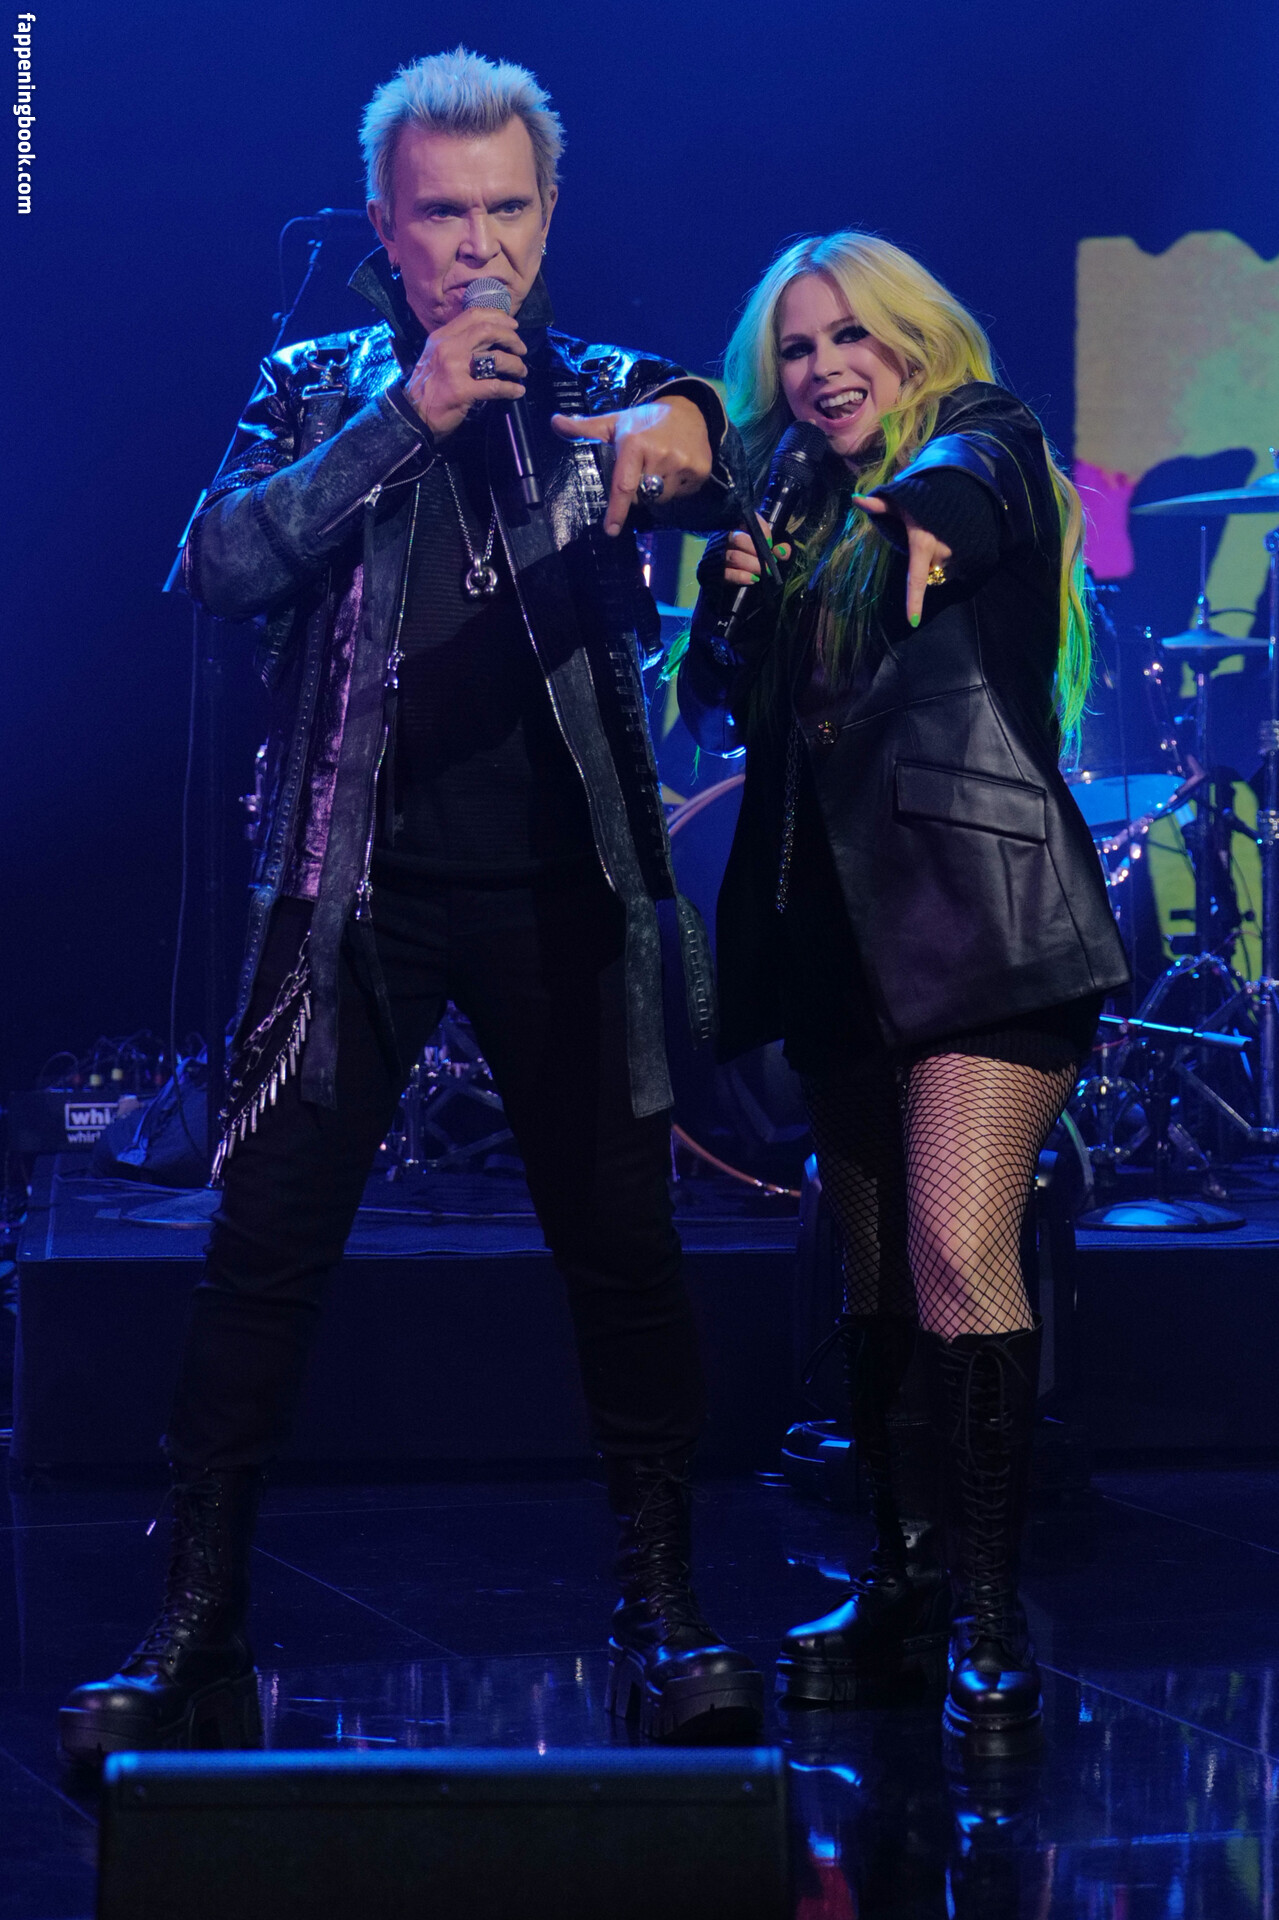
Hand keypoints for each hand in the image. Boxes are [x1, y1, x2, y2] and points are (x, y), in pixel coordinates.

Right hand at [403, 308, 526, 440]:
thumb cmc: (427, 387)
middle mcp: (448, 347)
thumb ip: (456, 344)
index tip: (512, 326)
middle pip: (488, 330)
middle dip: (511, 338)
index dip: (498, 317)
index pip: (473, 315)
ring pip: (496, 357)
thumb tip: (485, 337)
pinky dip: (511, 388)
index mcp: (442, 337)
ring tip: (521, 371)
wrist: (411, 415)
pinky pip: (495, 386)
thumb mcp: (435, 356)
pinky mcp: (462, 390)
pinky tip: (518, 391)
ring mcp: (455, 369)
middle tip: (521, 348)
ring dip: (515, 364)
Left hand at [551, 396, 711, 535]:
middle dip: (640, 489)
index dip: (617, 511)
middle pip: (643, 496)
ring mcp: (682, 464)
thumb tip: (555, 422)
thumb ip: (584, 428)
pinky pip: (682, 494)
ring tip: (662, 465)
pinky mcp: (700, 470)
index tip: (611, 530)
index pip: (623, 485)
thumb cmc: (645, 421)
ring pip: (662, 498)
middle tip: (645, 465)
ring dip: (659, 490)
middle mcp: (660, 455)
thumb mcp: (615, 423)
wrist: (689, 410)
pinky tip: (678, 466)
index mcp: (635, 444)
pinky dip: (678, 486)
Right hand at [722, 518, 790, 588]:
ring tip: (763, 571)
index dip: (762, 531)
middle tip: (768, 561)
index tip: (771, 543)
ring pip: (734, 557)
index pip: (749, 521)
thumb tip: (783, 551)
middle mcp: (726, 537)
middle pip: (738, 539)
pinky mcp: (715, 571)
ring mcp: (718, 554)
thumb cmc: (757, 558)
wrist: (738, 577)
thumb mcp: (771, 551)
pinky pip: (726, 573)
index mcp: (740, 526)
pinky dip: (741, 576)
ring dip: (752, 565)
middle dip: (756, 551)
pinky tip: (752, 579)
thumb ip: (781, 550)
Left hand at [852, 493, 952, 626]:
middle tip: (924, 532)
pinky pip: (952, 565)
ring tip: (938, 533)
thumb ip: (879, 504)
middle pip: (925, 569)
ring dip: (936, 557)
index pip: (915, 579)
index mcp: (922, 544)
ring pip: (939, 568)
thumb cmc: (925, 497)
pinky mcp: (969, 554)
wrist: (960, 488)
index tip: (912, 621)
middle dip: (922, 557)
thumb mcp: (901, 500)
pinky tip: (948, 538)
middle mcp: (941, 553)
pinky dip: (948, 557)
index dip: (914, 601)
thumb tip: (855, 499)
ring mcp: (957, 554)